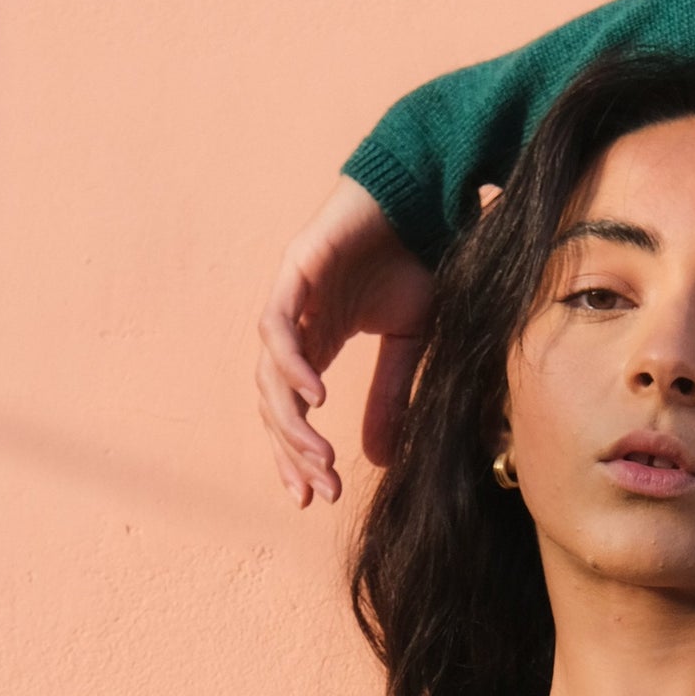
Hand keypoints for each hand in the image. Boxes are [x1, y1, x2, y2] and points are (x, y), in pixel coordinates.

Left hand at [256, 176, 435, 503]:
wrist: (423, 199)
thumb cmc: (415, 262)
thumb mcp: (409, 344)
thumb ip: (389, 399)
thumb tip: (379, 463)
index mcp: (317, 343)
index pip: (293, 411)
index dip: (296, 456)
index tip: (313, 496)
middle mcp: (297, 326)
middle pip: (276, 403)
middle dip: (294, 451)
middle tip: (319, 488)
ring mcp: (290, 298)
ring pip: (271, 374)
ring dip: (292, 420)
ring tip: (319, 455)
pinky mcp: (295, 271)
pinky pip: (279, 327)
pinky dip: (292, 364)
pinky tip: (314, 398)